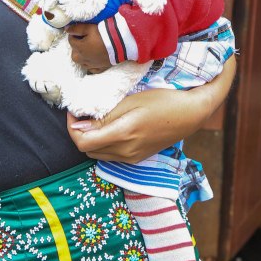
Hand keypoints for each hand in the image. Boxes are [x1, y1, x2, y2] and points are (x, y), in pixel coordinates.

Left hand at [66, 23, 110, 72]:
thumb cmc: (103, 34)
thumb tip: (66, 30)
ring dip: (82, 57)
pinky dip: (91, 66)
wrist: (120, 43)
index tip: (78, 31)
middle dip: (75, 48)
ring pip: (82, 63)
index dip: (73, 35)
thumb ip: (76, 28)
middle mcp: (84, 59)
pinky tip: (93, 61)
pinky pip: (92, 69)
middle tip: (81, 41)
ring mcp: (92, 65)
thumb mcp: (89, 28)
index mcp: (80, 48)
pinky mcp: (101, 68)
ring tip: (87, 50)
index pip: (71, 41)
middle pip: (74, 55)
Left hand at [66, 55, 235, 161]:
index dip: (72, 128)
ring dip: (90, 140)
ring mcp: (131, 158)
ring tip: (95, 120)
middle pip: (87, 151)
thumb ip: (103, 115)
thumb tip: (79, 125)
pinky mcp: (136, 159)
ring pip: (97, 155)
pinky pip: (110, 156)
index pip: (83, 142)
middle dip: (79, 133)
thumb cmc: (161, 101)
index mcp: (122, 135)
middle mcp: (125, 152)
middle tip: (82, 114)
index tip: (74, 112)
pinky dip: (103, 144)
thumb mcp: (129, 102)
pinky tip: (110, 129)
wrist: (189, 114)